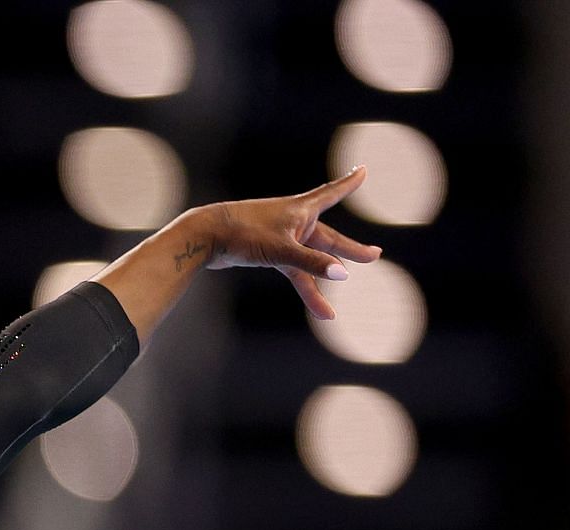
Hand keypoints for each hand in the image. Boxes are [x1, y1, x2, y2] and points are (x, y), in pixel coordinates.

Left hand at [202, 165, 384, 319]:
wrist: (204, 238)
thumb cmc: (242, 234)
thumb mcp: (281, 249)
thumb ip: (312, 263)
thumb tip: (342, 274)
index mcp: (301, 210)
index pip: (332, 193)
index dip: (348, 183)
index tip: (362, 170)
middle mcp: (294, 222)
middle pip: (328, 239)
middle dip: (349, 250)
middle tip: (374, 255)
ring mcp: (280, 238)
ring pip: (310, 261)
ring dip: (323, 283)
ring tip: (333, 310)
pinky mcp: (267, 253)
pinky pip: (293, 272)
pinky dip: (304, 289)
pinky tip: (317, 308)